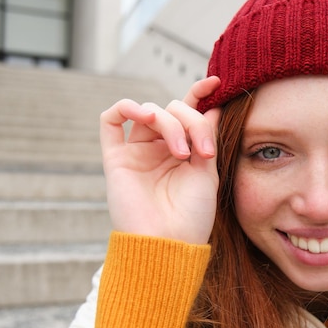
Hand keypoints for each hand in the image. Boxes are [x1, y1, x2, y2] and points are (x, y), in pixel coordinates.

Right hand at [99, 77, 221, 244]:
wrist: (170, 244)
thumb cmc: (193, 215)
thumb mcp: (209, 171)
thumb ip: (206, 135)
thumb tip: (213, 104)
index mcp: (183, 151)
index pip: (188, 114)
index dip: (200, 94)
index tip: (217, 83)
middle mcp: (159, 149)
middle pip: (172, 110)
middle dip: (192, 123)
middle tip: (203, 154)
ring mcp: (137, 152)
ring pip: (150, 112)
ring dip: (170, 124)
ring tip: (182, 153)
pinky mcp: (115, 158)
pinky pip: (111, 120)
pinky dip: (127, 107)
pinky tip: (145, 115)